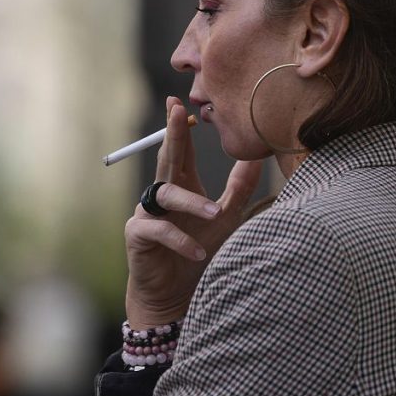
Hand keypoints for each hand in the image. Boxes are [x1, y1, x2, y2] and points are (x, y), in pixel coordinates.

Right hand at [124, 97, 262, 328]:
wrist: (175, 295)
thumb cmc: (198, 253)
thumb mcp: (225, 219)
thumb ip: (239, 189)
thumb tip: (257, 157)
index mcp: (181, 185)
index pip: (181, 150)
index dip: (180, 126)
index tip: (179, 101)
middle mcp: (162, 193)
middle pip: (167, 157)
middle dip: (172, 134)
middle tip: (177, 112)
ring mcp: (147, 212)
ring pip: (166, 194)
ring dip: (191, 203)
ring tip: (214, 214)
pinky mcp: (138, 235)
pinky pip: (159, 230)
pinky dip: (180, 240)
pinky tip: (198, 254)